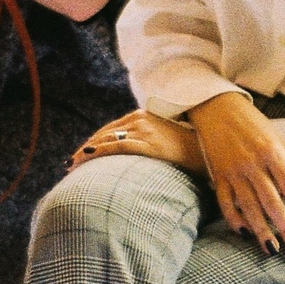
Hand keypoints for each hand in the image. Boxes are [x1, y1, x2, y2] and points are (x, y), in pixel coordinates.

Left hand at [70, 109, 203, 173]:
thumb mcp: (170, 140)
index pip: (112, 129)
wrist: (213, 151)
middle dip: (86, 149)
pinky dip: (97, 152)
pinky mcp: (149, 143)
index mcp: (145, 116)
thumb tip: (144, 157)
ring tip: (73, 167)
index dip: (95, 142)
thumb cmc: (194, 151)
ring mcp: (145, 129)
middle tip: (71, 165)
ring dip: (86, 153)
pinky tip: (85, 159)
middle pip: (104, 133)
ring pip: (106, 139)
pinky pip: (116, 146)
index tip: (82, 155)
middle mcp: (141, 118)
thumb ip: (154, 142)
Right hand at [188, 91, 284, 254]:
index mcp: (273, 153)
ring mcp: (233, 171)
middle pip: (272, 202)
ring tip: (272, 249)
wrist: (217, 108)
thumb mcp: (279, 142)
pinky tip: (244, 233)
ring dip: (261, 230)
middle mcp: (253, 164)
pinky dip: (234, 219)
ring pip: (248, 207)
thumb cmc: (255, 125)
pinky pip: (225, 202)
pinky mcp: (217, 175)